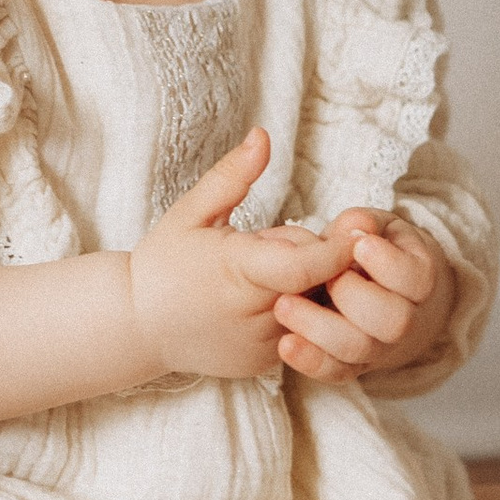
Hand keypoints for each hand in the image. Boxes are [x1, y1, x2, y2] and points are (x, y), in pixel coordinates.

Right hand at [126, 129, 350, 384]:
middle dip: (310, 253)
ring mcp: (263, 345)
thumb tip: (262, 135)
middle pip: (318, 279)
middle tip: (266, 243)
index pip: (306, 265)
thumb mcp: (191, 212)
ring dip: (308, 284)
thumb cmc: (162, 264)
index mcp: (238, 271)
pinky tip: (263, 300)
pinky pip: (305, 332)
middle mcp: (256, 315)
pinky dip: (299, 311)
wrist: (137, 327)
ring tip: (267, 273)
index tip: (361, 227)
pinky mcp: (267, 364)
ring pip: (316, 307)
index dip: (338, 248)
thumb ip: (232, 176)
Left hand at [272, 208, 455, 386]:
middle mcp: (406, 320)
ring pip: (360, 348)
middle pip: (394, 321)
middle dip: (353, 295)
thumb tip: (358, 225)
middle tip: (325, 276)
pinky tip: (286, 343)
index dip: (388, 264)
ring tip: (285, 304)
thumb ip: (362, 224)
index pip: (415, 279)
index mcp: (419, 279)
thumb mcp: (372, 229)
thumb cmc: (371, 251)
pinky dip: (310, 361)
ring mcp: (380, 347)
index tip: (359, 244)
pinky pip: (336, 372)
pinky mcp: (353, 365)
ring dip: (320, 328)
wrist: (374, 291)